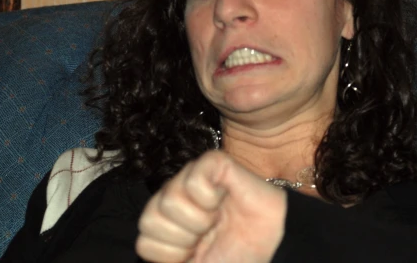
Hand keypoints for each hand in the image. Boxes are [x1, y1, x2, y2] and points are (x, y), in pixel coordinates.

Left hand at [136, 150, 287, 262]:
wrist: (273, 245)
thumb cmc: (236, 257)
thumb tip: (148, 254)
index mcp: (165, 223)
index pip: (143, 242)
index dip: (172, 255)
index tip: (197, 253)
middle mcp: (173, 196)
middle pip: (150, 220)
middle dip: (184, 238)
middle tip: (207, 234)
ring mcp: (191, 176)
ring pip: (169, 200)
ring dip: (199, 219)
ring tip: (217, 217)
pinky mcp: (212, 162)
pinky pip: (194, 181)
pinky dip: (210, 197)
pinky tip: (223, 198)